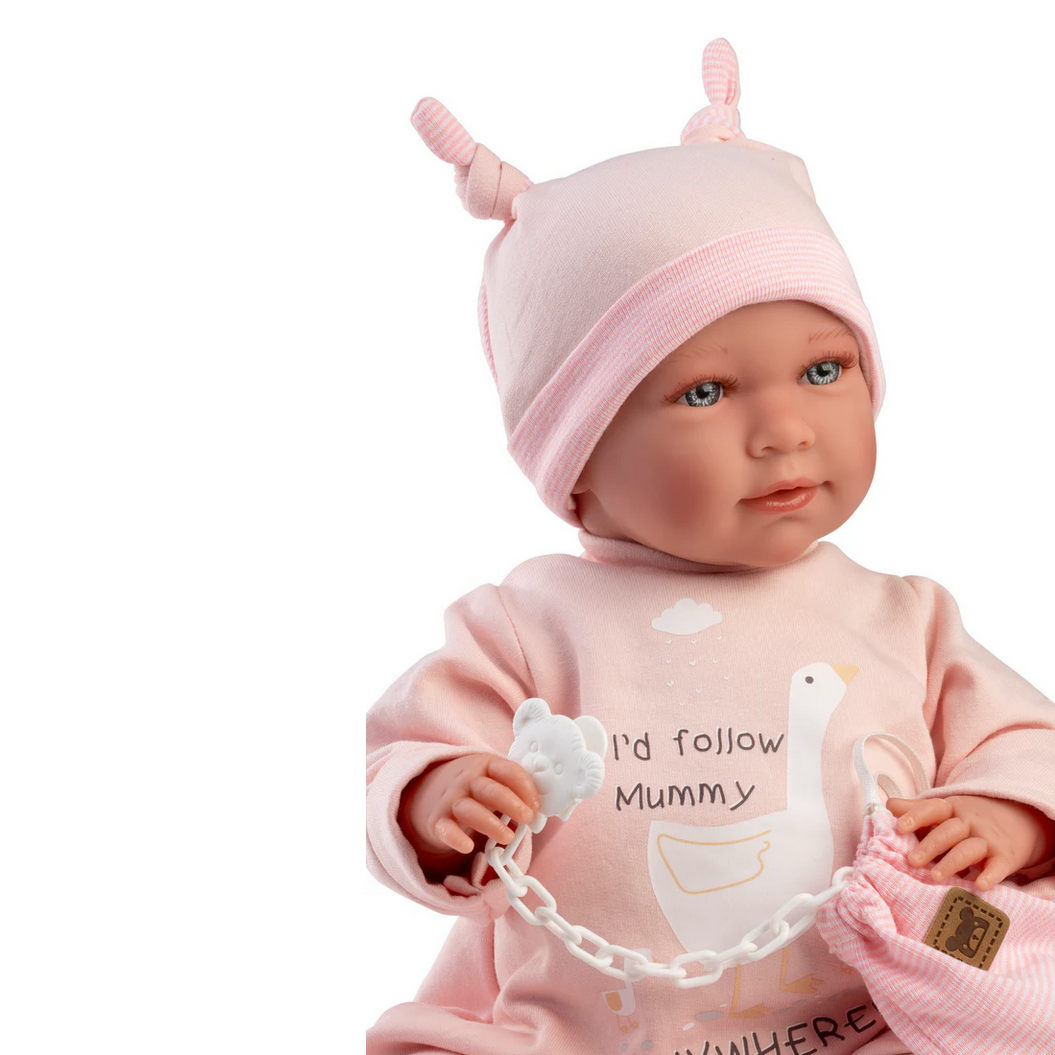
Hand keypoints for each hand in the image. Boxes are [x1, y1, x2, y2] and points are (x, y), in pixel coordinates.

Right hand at [398, 753, 540, 862]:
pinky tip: (468, 847)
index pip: (507, 770)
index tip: (537, 805)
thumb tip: (539, 812)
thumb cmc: (476, 789)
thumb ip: (515, 792)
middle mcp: (466, 780)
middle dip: (511, 803)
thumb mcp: (494, 780)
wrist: (433, 791)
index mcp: (485, 766)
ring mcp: (451, 800)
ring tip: (509, 837)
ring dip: (491, 823)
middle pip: (489, 789)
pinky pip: (446, 829)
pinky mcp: (438, 822)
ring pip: (469, 810)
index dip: (525, 787)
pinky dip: (456, 838)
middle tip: (528, 818)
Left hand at [886, 794, 1054, 890]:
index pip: (932, 809)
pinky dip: (990, 876)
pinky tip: (980, 885)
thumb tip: (887, 805)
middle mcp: (969, 822)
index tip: (899, 827)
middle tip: (911, 861)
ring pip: (968, 849)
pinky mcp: (1005, 857)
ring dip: (952, 862)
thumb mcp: (946, 809)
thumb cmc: (969, 819)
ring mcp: (988, 839)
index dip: (915, 816)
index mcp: (951, 808)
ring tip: (934, 877)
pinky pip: (997, 867)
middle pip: (948, 832)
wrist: (1020, 819)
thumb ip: (917, 808)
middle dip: (929, 846)